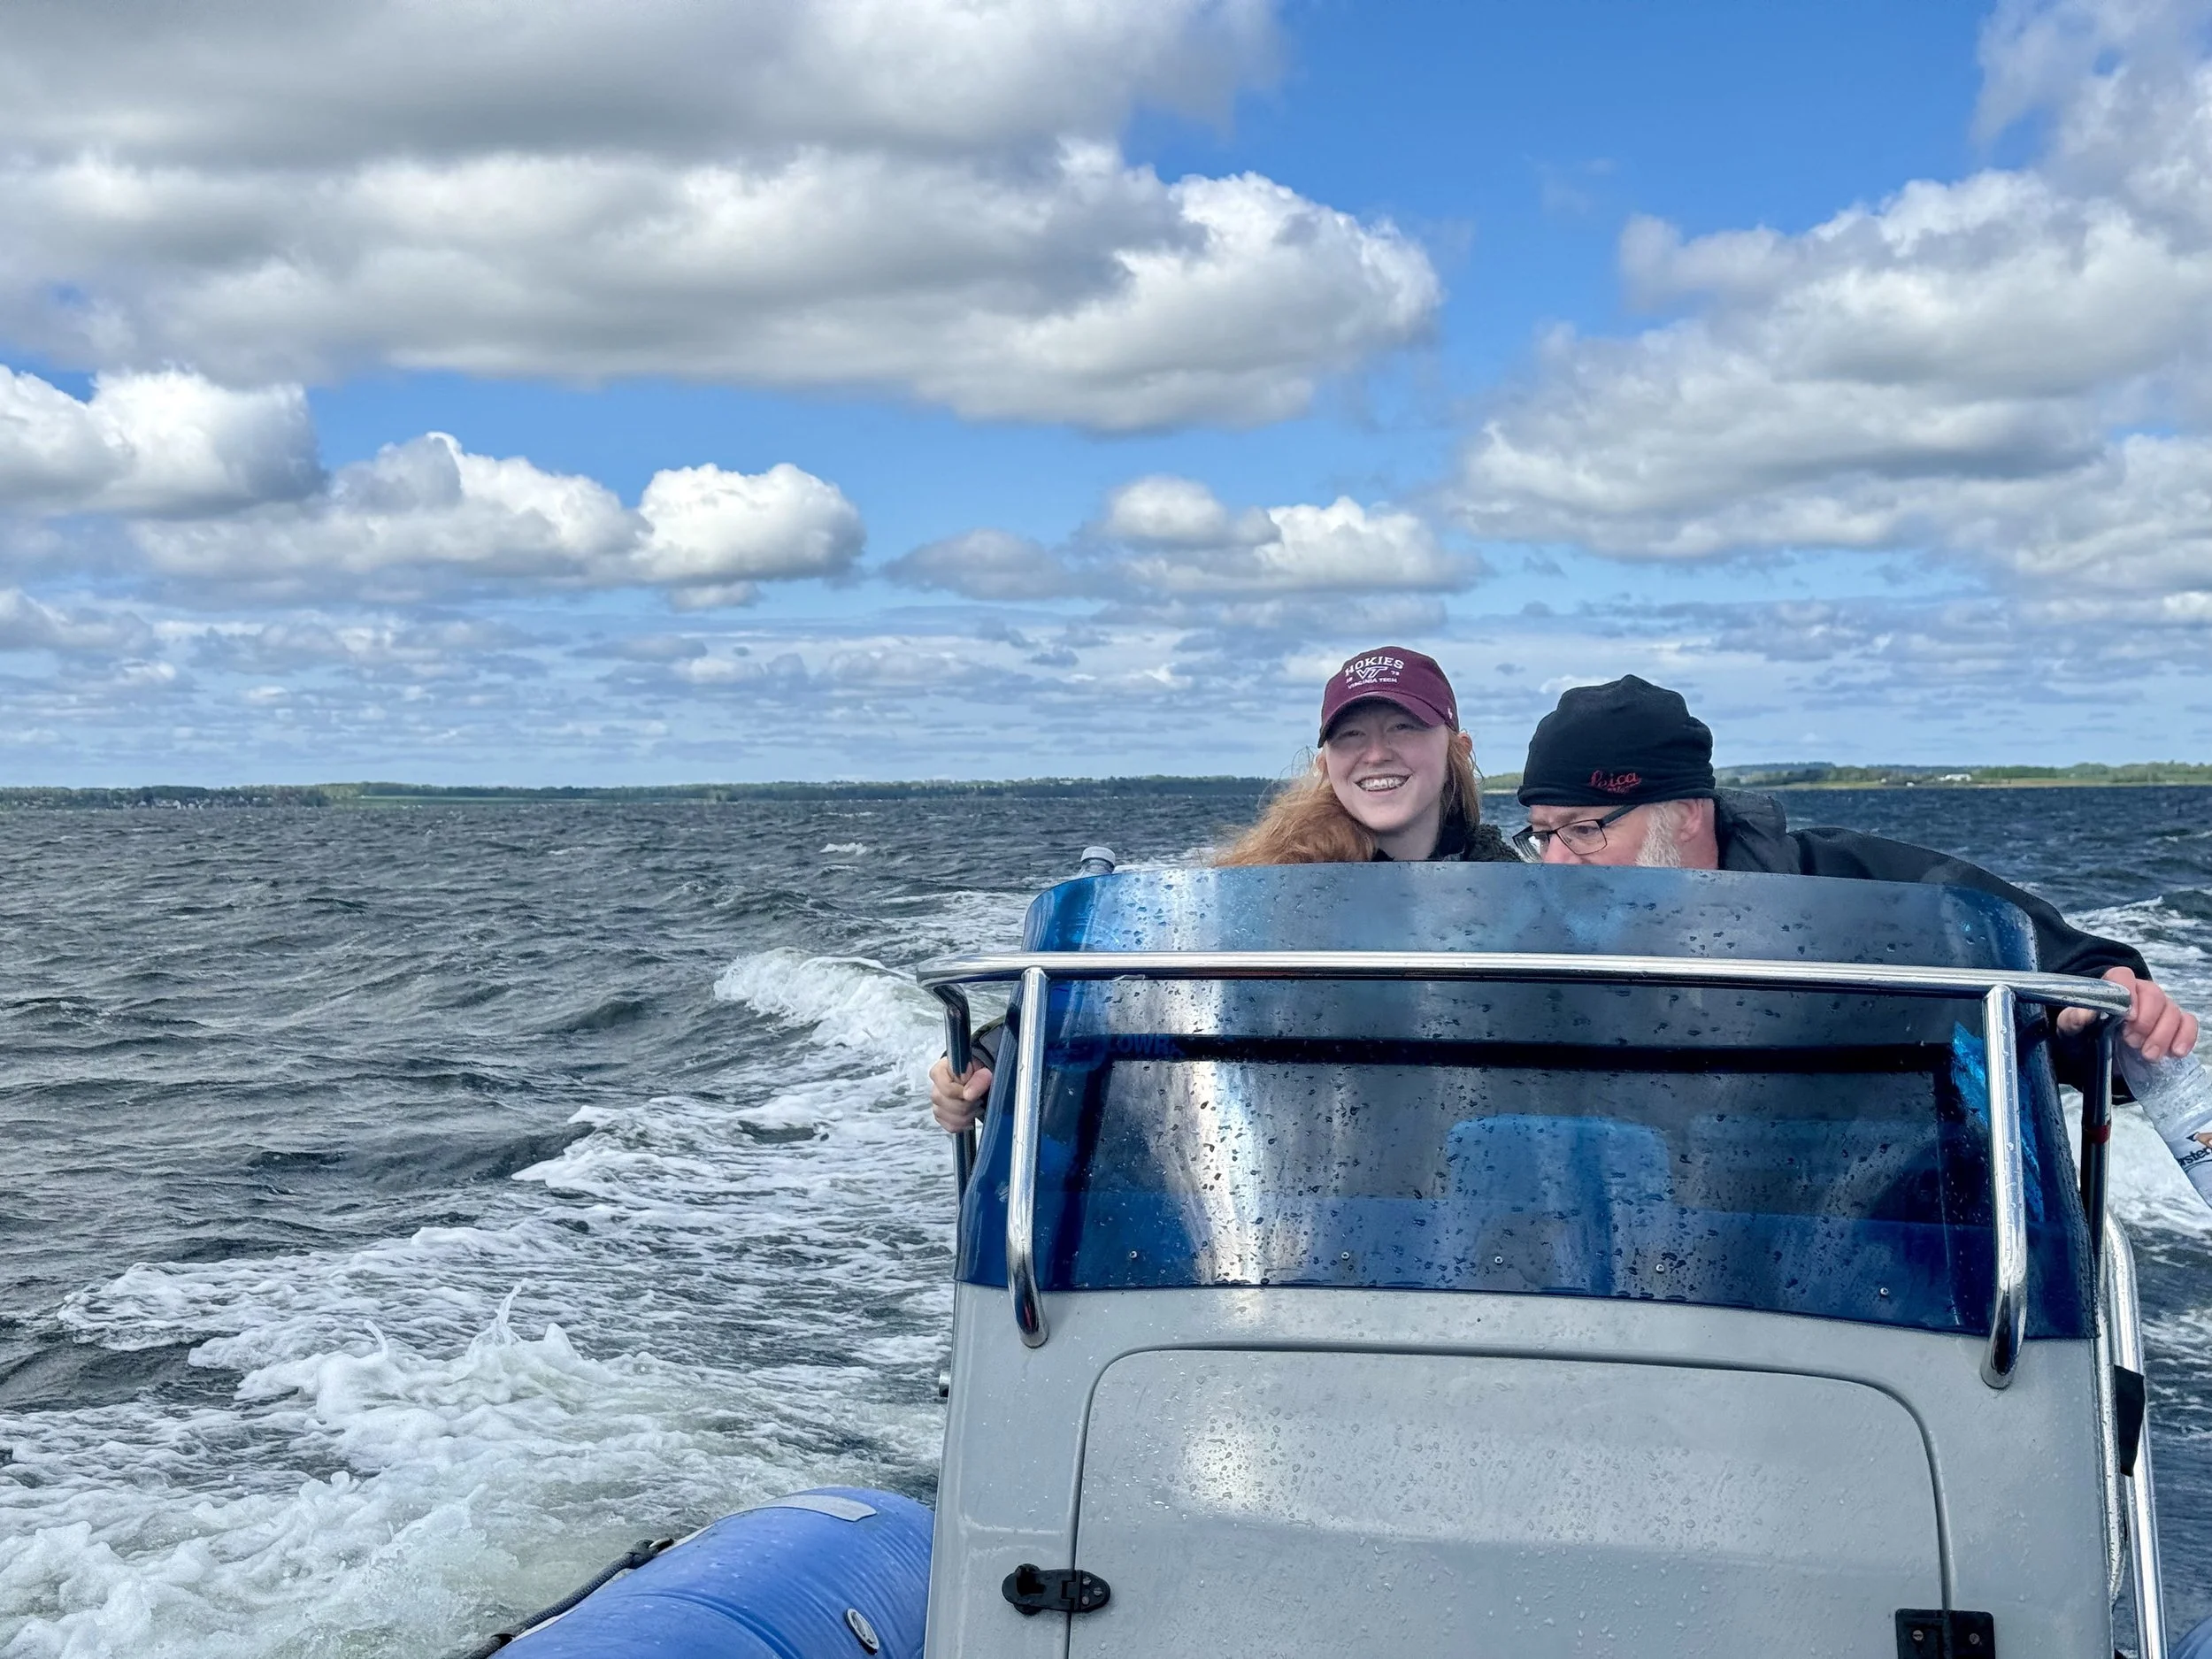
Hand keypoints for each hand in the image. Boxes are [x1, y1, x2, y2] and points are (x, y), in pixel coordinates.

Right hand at [929, 1054, 992, 1132]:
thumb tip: (969, 1094)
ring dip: (968, 1115)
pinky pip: (950, 1126)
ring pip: (948, 1117)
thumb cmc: (980, 1070)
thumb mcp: (982, 1068)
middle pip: (946, 1104)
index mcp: (940, 1071)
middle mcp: (935, 1087)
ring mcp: (937, 1104)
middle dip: (968, 1105)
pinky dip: (964, 1124)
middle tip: (980, 1099)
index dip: (962, 1093)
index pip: (946, 1088)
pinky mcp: (942, 1117)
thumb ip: (978, 1077)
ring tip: (978, 1106)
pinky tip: (972, 1116)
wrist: (981, 1078)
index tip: (976, 1093)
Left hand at [2057, 966, 2198, 1060]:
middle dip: (2145, 1021)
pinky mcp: (2174, 1024)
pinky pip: (2188, 1023)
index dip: (2128, 994)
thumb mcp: (2071, 1029)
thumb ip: (2074, 1019)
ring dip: (2162, 1035)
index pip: (2123, 976)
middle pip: (2154, 995)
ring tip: (2147, 1054)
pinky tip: (2175, 1052)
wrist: (2096, 1054)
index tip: (2127, 1017)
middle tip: (2132, 1042)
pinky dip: (2185, 1037)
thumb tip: (2084, 1013)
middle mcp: (2140, 993)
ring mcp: (2160, 1008)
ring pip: (2172, 1011)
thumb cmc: (2083, 1036)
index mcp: (2113, 987)